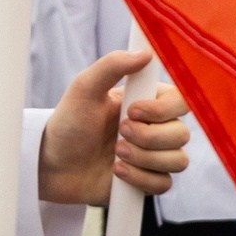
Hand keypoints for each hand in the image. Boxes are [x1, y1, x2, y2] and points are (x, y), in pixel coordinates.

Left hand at [38, 49, 191, 205]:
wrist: (53, 164)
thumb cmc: (69, 122)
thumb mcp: (84, 88)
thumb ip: (112, 66)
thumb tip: (145, 52)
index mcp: (146, 101)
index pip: (182, 100)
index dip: (163, 109)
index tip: (132, 110)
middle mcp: (156, 127)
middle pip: (181, 133)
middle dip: (148, 137)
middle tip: (118, 134)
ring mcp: (154, 155)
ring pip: (178, 160)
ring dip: (143, 159)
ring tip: (115, 154)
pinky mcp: (149, 180)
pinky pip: (164, 184)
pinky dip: (139, 179)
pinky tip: (116, 172)